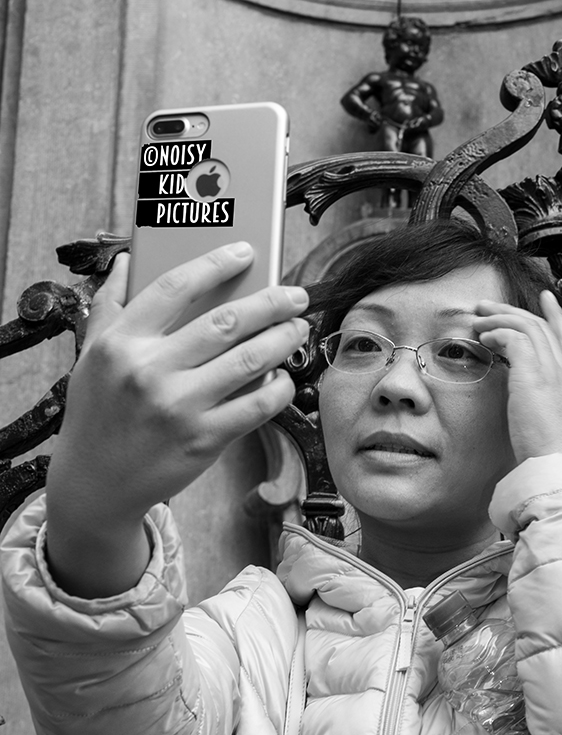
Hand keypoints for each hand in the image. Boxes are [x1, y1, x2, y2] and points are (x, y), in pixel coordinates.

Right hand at [45, 244, 307, 594]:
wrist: (95, 484)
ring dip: (284, 338)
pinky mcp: (204, 439)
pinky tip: (284, 375)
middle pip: (226, 321)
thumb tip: (124, 260)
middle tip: (295, 294)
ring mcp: (179, 407)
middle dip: (272, 302)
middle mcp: (150, 371)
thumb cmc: (97, 412)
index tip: (246, 251)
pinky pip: (257, 405)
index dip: (216, 263)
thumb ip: (108, 305)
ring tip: (298, 327)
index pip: (175, 287)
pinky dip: (278, 386)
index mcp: (122, 342)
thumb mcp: (90, 356)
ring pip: (250, 359)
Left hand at [475, 290, 561, 463]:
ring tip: (478, 318)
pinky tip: (484, 338)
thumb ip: (544, 410)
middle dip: (515, 310)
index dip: (556, 316)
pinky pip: (514, 337)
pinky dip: (497, 333)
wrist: (559, 468)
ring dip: (500, 318)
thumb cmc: (553, 458)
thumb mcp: (554, 428)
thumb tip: (528, 408)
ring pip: (527, 326)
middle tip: (490, 304)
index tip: (548, 298)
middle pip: (543, 326)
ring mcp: (552, 371)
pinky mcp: (533, 373)